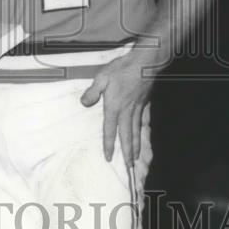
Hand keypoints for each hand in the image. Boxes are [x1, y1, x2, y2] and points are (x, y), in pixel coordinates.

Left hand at [80, 50, 158, 164]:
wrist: (144, 62)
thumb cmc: (122, 68)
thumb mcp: (102, 77)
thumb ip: (92, 92)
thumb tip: (84, 103)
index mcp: (114, 107)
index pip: (110, 130)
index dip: (109, 144)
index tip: (108, 157)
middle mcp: (127, 111)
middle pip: (126, 135)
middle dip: (127, 152)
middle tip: (129, 166)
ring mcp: (137, 108)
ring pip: (136, 131)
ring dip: (136, 145)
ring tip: (136, 157)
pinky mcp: (144, 103)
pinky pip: (143, 120)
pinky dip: (143, 130)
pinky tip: (143, 134)